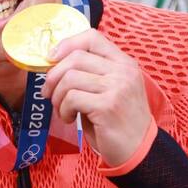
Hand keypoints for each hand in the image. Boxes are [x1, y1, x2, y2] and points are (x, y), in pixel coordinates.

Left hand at [41, 29, 151, 166]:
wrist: (139, 150)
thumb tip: (53, 62)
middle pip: (75, 57)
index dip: (67, 44)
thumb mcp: (108, 90)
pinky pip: (72, 98)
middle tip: (48, 92)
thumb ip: (90, 73)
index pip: (92, 37)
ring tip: (62, 110)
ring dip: (57, 96)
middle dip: (53, 75)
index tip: (51, 58)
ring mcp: (117, 88)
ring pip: (70, 78)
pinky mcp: (108, 106)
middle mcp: (123, 71)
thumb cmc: (117, 121)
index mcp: (123, 63)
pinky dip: (63, 110)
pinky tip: (69, 118)